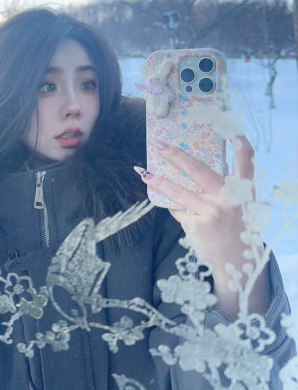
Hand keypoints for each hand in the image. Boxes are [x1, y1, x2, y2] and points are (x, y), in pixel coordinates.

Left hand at [134, 135, 270, 320]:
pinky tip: (170, 205)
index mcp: (243, 189)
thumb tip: (187, 167)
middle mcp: (229, 198)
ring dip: (158, 181)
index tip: (229, 126)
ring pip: (178, 191)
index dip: (239, 140)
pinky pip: (178, 210)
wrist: (239, 263)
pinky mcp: (197, 226)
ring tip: (143, 173)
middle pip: (198, 169)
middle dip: (175, 155)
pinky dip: (173, 206)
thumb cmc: (236, 226)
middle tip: (158, 144)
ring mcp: (211, 212)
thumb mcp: (239, 203)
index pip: (246, 158)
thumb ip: (223, 186)